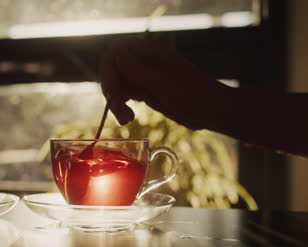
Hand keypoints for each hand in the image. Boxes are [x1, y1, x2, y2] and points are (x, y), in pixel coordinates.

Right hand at [100, 38, 229, 128]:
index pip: (116, 53)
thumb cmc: (194, 94)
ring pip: (117, 84)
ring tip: (126, 119)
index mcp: (150, 52)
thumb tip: (117, 57)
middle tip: (118, 109)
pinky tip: (129, 117)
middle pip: (113, 70)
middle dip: (112, 90)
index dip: (109, 71)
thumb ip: (138, 71)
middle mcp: (144, 61)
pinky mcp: (146, 91)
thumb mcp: (163, 84)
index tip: (113, 91)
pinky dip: (122, 106)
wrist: (214, 110)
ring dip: (115, 102)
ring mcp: (145, 76)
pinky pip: (125, 94)